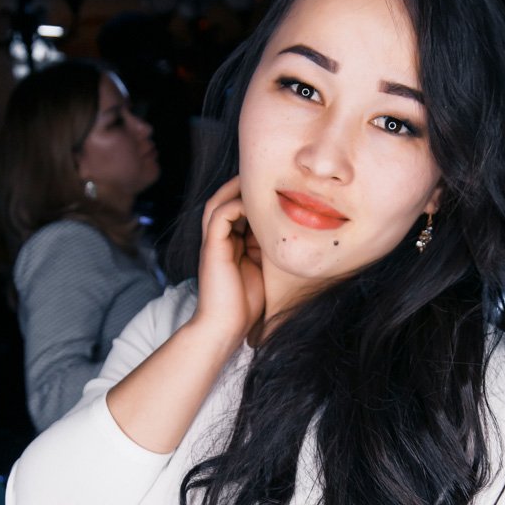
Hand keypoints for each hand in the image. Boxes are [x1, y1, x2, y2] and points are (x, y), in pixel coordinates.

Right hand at [192, 176, 264, 346]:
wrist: (225, 328)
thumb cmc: (246, 306)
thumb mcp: (265, 270)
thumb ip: (270, 251)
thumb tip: (293, 236)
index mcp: (232, 245)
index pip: (239, 212)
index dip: (255, 200)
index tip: (278, 191)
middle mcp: (220, 240)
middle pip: (224, 201)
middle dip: (243, 187)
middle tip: (268, 177)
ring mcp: (214, 243)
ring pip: (218, 203)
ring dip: (236, 190)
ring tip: (258, 181)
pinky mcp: (212, 248)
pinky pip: (220, 215)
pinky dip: (236, 205)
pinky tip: (256, 205)